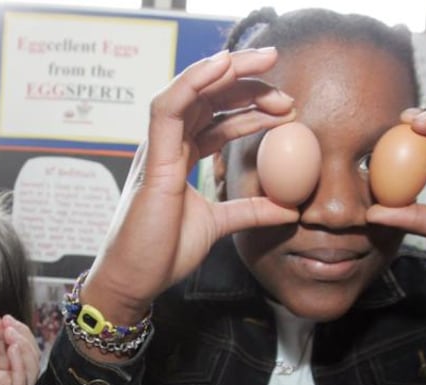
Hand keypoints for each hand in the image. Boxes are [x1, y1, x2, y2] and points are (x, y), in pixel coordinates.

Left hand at [0, 314, 39, 384]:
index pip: (4, 349)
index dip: (1, 332)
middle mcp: (10, 384)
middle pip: (21, 351)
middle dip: (16, 332)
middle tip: (4, 317)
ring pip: (28, 363)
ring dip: (22, 343)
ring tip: (11, 328)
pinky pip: (22, 382)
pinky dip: (20, 364)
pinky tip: (13, 350)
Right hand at [83, 48, 297, 323]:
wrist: (136, 280)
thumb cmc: (163, 252)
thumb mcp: (219, 225)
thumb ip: (251, 210)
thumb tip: (290, 208)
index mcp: (180, 156)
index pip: (215, 117)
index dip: (250, 105)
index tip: (286, 105)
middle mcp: (167, 145)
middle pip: (206, 96)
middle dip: (244, 78)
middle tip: (279, 67)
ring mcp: (158, 149)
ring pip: (190, 92)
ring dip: (227, 72)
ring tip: (264, 63)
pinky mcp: (153, 161)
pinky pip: (168, 108)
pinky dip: (193, 82)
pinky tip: (222, 67)